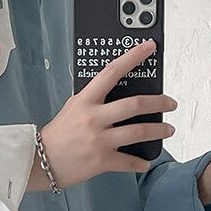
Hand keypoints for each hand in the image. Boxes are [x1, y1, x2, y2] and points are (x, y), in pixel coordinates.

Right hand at [28, 40, 177, 191]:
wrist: (40, 161)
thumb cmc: (57, 134)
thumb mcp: (72, 108)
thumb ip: (93, 99)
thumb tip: (118, 91)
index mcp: (86, 101)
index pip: (112, 72)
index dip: (133, 57)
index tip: (149, 47)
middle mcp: (94, 118)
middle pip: (135, 104)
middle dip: (159, 102)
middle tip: (170, 103)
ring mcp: (99, 140)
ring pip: (139, 132)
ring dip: (159, 130)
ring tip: (168, 129)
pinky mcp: (101, 161)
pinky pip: (129, 162)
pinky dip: (141, 163)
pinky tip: (146, 162)